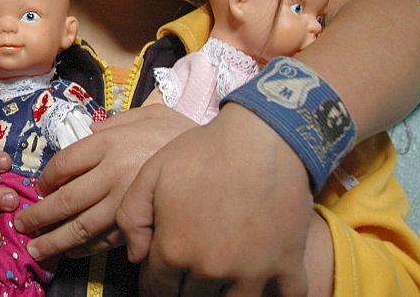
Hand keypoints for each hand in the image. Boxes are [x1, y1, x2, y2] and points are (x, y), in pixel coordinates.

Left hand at [14, 104, 196, 260]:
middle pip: (66, 199)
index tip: (39, 188)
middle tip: (21, 225)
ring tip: (36, 249)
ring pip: (81, 226)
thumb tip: (90, 132)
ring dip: (54, 240)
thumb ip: (118, 120)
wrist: (226, 158)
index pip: (64, 163)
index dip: (47, 179)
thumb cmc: (185, 134)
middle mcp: (113, 172)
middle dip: (39, 215)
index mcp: (110, 141)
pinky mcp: (142, 224)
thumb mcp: (150, 114)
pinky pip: (106, 241)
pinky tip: (73, 252)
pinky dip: (86, 249)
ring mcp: (127, 202)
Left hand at [117, 103, 313, 294]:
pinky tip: (264, 286)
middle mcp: (211, 271)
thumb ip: (131, 217)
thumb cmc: (203, 152)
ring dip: (221, 295)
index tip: (158, 277)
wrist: (262, 139)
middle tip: (185, 273)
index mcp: (175, 250)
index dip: (153, 283)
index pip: (156, 288)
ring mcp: (252, 273)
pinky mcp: (287, 267)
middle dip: (183, 288)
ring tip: (217, 282)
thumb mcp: (151, 174)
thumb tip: (137, 255)